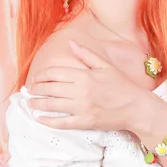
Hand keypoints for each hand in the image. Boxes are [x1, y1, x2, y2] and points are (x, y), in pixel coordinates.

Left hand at [26, 41, 149, 131]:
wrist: (136, 107)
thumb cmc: (122, 86)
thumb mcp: (106, 66)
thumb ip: (87, 55)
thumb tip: (71, 44)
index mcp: (85, 75)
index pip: (56, 73)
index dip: (42, 75)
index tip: (36, 78)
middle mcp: (81, 91)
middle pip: (50, 88)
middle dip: (36, 89)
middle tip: (30, 91)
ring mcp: (82, 108)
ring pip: (53, 105)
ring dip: (38, 104)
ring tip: (31, 104)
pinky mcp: (85, 122)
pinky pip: (62, 123)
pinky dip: (49, 121)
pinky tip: (40, 119)